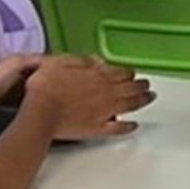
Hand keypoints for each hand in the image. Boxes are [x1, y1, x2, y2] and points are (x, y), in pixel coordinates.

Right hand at [22, 53, 152, 141]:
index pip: (122, 72)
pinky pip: (120, 128)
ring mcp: (105, 111)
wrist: (40, 112)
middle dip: (141, 85)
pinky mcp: (99, 128)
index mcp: (98, 76)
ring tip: (149, 98)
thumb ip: (82, 60)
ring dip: (143, 101)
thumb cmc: (45, 87)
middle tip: (147, 85)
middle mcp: (107, 92)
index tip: (131, 73)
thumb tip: (95, 60)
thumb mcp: (60, 62)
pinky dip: (130, 127)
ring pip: (131, 105)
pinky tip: (134, 125)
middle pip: (131, 87)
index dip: (129, 72)